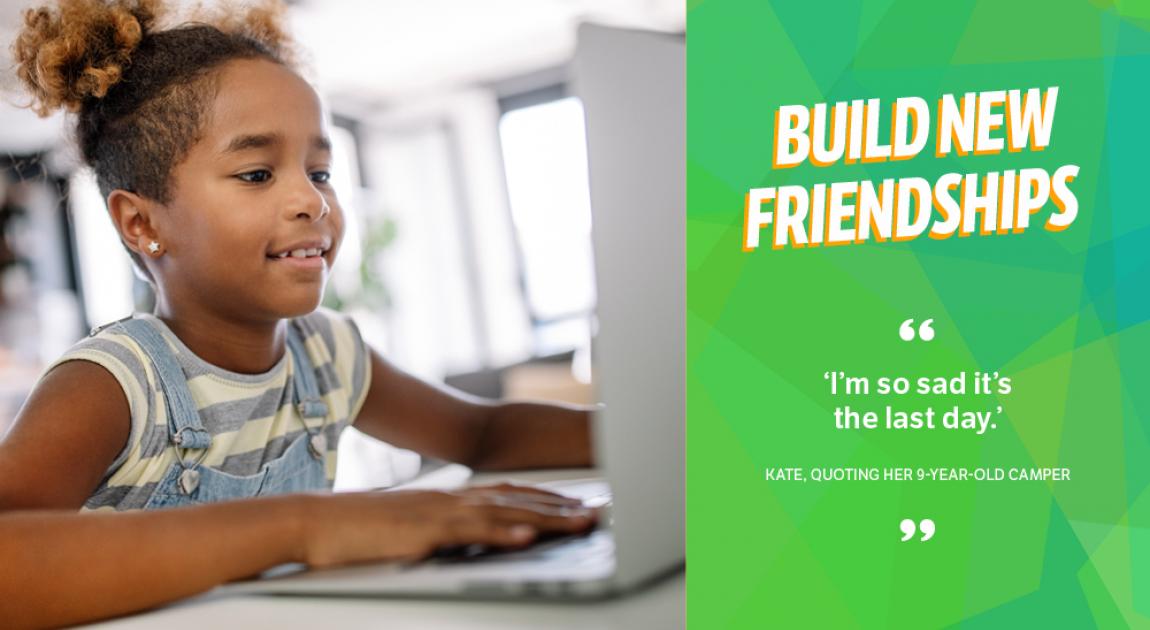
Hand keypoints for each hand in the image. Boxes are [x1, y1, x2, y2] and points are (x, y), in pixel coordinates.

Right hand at [297, 484, 595, 567]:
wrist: (315, 522)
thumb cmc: (359, 531)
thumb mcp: (410, 529)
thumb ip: (442, 531)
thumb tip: (465, 539)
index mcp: (450, 499)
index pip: (510, 495)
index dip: (548, 500)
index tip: (579, 505)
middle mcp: (452, 499)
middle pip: (519, 501)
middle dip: (562, 508)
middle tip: (599, 513)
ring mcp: (440, 512)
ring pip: (505, 513)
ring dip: (548, 518)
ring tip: (582, 523)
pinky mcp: (424, 530)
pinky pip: (470, 533)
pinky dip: (502, 534)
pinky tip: (527, 538)